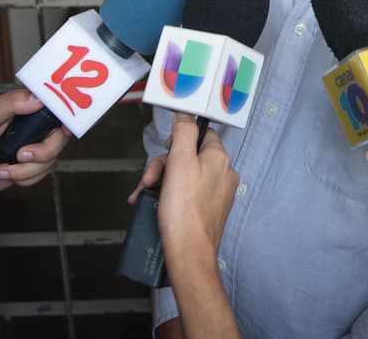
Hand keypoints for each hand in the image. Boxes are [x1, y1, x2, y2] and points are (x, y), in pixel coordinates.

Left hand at [0, 89, 70, 194]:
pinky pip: (40, 176)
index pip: (57, 111)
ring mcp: (33, 148)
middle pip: (59, 140)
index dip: (66, 120)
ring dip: (24, 170)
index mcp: (27, 110)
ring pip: (50, 162)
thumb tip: (38, 98)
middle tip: (21, 154)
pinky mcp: (29, 167)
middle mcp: (33, 128)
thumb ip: (11, 103)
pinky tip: (4, 171)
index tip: (64, 130)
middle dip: (42, 153)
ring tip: (2, 167)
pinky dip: (22, 178)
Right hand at [152, 113, 239, 338]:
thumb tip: (185, 114)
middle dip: (163, 166)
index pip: (201, 134)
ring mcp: (216, 194)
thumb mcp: (179, 162)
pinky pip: (185, 194)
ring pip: (183, 176)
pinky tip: (150, 205)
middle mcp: (222, 174)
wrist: (188, 254)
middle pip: (188, 156)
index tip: (165, 149)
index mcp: (219, 159)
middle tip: (149, 180)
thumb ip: (182, 133)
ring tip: (145, 195)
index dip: (179, 139)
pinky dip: (167, 196)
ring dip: (160, 182)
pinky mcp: (207, 210)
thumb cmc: (184, 211)